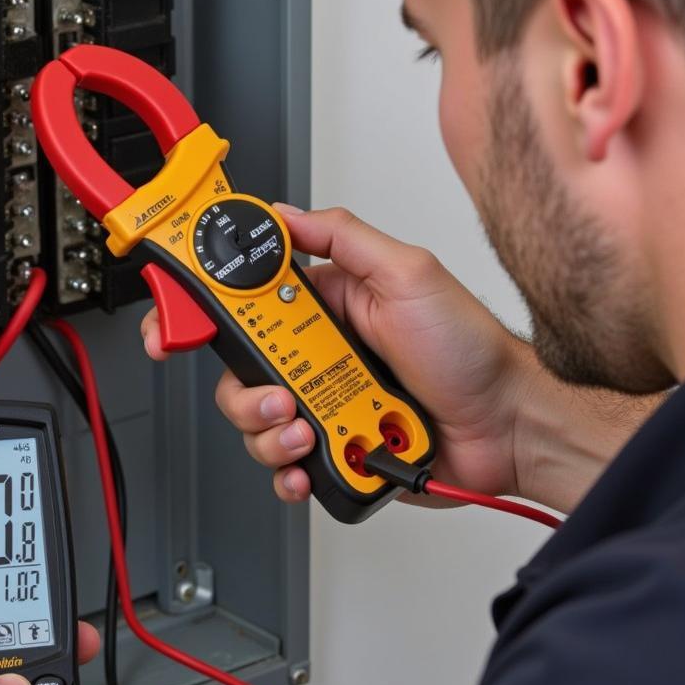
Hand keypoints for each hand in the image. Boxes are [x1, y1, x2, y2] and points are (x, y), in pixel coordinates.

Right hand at [142, 204, 532, 506]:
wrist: (506, 427)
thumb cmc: (470, 350)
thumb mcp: (409, 273)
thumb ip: (345, 238)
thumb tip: (285, 215)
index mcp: (325, 307)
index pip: (248, 298)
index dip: (205, 306)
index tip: (178, 318)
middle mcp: (316, 356)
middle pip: (238, 368)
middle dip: (246, 388)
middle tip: (280, 392)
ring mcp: (322, 403)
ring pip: (253, 419)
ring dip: (270, 431)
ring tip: (310, 429)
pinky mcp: (330, 448)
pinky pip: (281, 463)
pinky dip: (285, 469)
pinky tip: (307, 462)